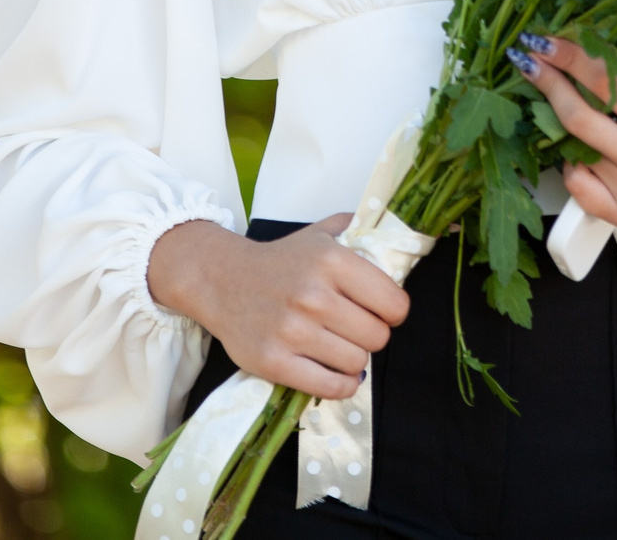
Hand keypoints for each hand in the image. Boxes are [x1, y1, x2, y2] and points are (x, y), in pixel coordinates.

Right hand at [146, 215, 411, 399]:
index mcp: (331, 260)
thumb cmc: (279, 262)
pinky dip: (340, 385)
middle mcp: (313, 295)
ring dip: (353, 359)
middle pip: (377, 337)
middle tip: (354, 329)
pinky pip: (330, 387)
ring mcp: (292, 331)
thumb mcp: (319, 235)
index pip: (394, 303)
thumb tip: (394, 232)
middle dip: (371, 335)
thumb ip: (358, 230)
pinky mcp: (273, 362)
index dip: (393, 311)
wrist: (222, 280)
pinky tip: (334, 371)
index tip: (381, 311)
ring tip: (338, 346)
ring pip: (357, 363)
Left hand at [511, 37, 616, 225]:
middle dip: (548, 83)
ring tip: (552, 91)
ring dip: (555, 117)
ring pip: (573, 148)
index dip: (570, 59)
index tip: (543, 41)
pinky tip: (579, 143)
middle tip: (527, 59)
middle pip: (578, 118)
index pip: (606, 85)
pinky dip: (570, 160)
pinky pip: (576, 182)